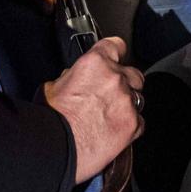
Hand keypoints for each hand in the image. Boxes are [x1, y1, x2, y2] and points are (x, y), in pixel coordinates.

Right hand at [44, 36, 143, 182]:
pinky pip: (139, 122)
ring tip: (109, 117)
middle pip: (133, 73)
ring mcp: (126, 101)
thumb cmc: (51, 118)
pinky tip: (114, 132)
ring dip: (127, 105)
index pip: (116, 45)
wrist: (56, 146)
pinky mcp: (133, 124)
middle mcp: (115, 78)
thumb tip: (76, 78)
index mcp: (95, 63)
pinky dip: (129, 126)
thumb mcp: (53, 86)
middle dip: (125, 82)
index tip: (115, 57)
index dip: (115, 52)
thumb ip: (72, 76)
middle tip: (110, 95)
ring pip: (138, 98)